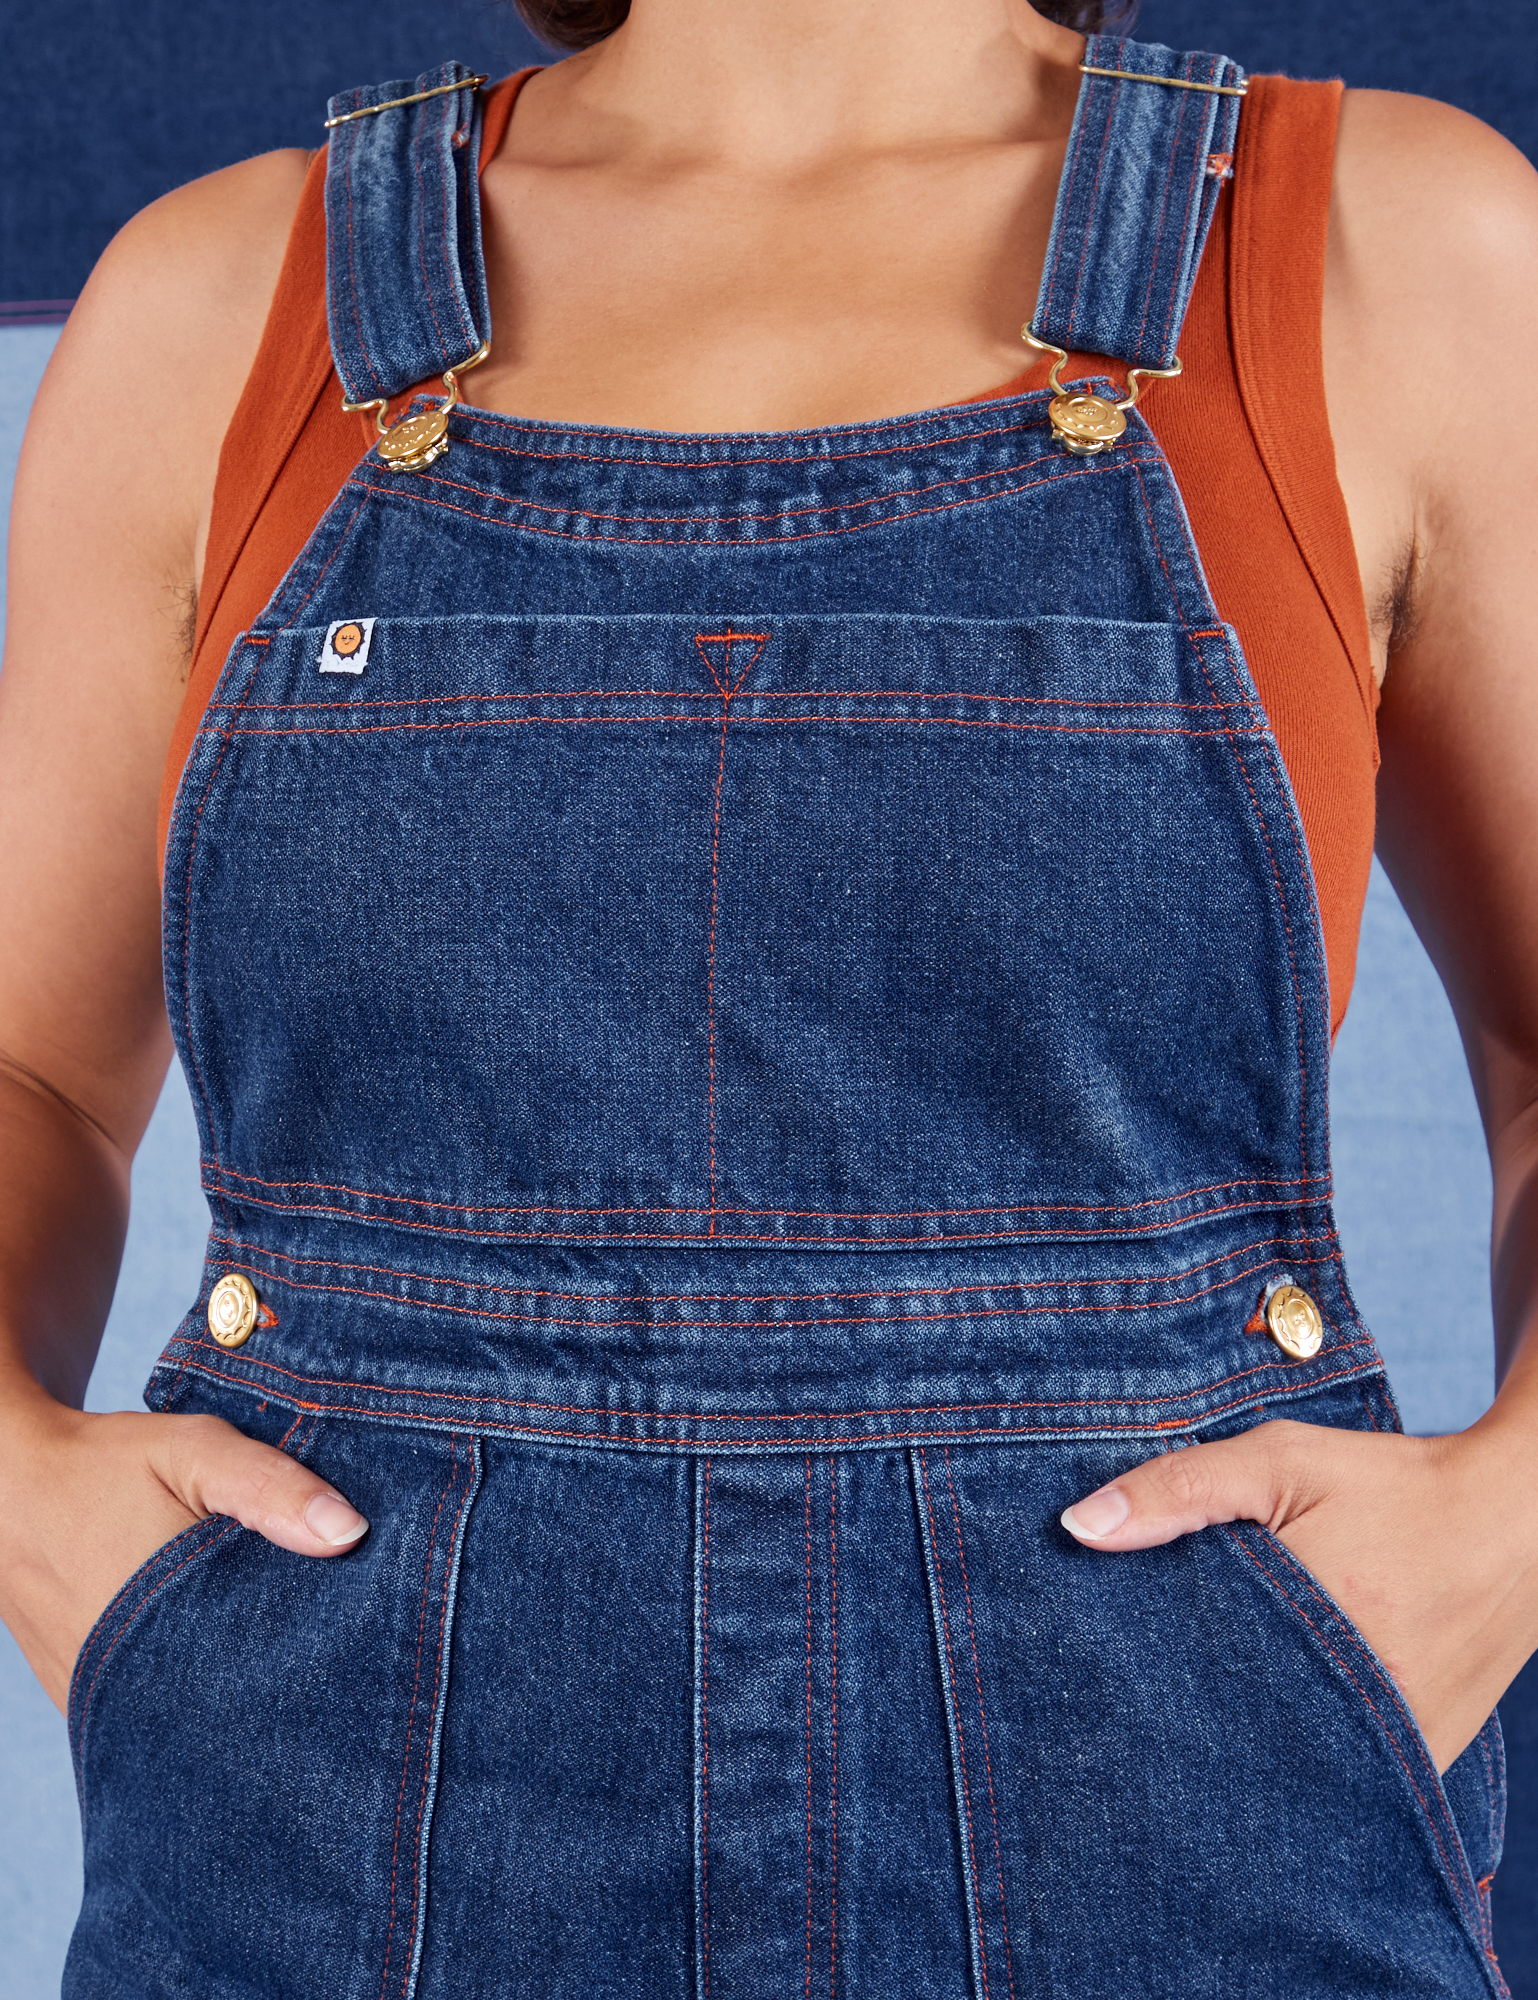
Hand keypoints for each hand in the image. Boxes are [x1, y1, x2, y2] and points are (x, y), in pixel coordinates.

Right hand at [0, 1386, 367, 1712]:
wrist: (6, 1490)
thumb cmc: (106, 1465)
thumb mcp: (192, 1451)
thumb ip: (269, 1487)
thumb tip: (350, 1534)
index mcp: (169, 1621)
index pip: (274, 1667)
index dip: (324, 1653)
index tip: (359, 1630)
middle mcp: (132, 1680)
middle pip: (239, 1703)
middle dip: (287, 1675)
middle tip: (326, 1643)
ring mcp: (103, 1705)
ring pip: (196, 1718)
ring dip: (238, 1689)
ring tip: (276, 1649)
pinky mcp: (86, 1709)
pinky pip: (155, 1718)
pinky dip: (192, 1695)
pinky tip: (219, 1658)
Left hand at [1061, 1416, 1537, 1770]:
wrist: (1517, 1523)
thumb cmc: (1392, 1485)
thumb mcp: (1280, 1462)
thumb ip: (1179, 1490)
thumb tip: (1077, 1527)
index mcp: (1314, 1646)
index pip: (1190, 1692)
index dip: (1138, 1684)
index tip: (1093, 1675)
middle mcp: (1358, 1720)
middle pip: (1233, 1742)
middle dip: (1180, 1723)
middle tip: (1123, 1705)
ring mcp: (1394, 1754)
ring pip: (1285, 1768)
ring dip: (1238, 1742)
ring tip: (1187, 1715)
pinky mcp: (1418, 1766)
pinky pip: (1337, 1774)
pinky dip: (1295, 1747)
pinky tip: (1260, 1717)